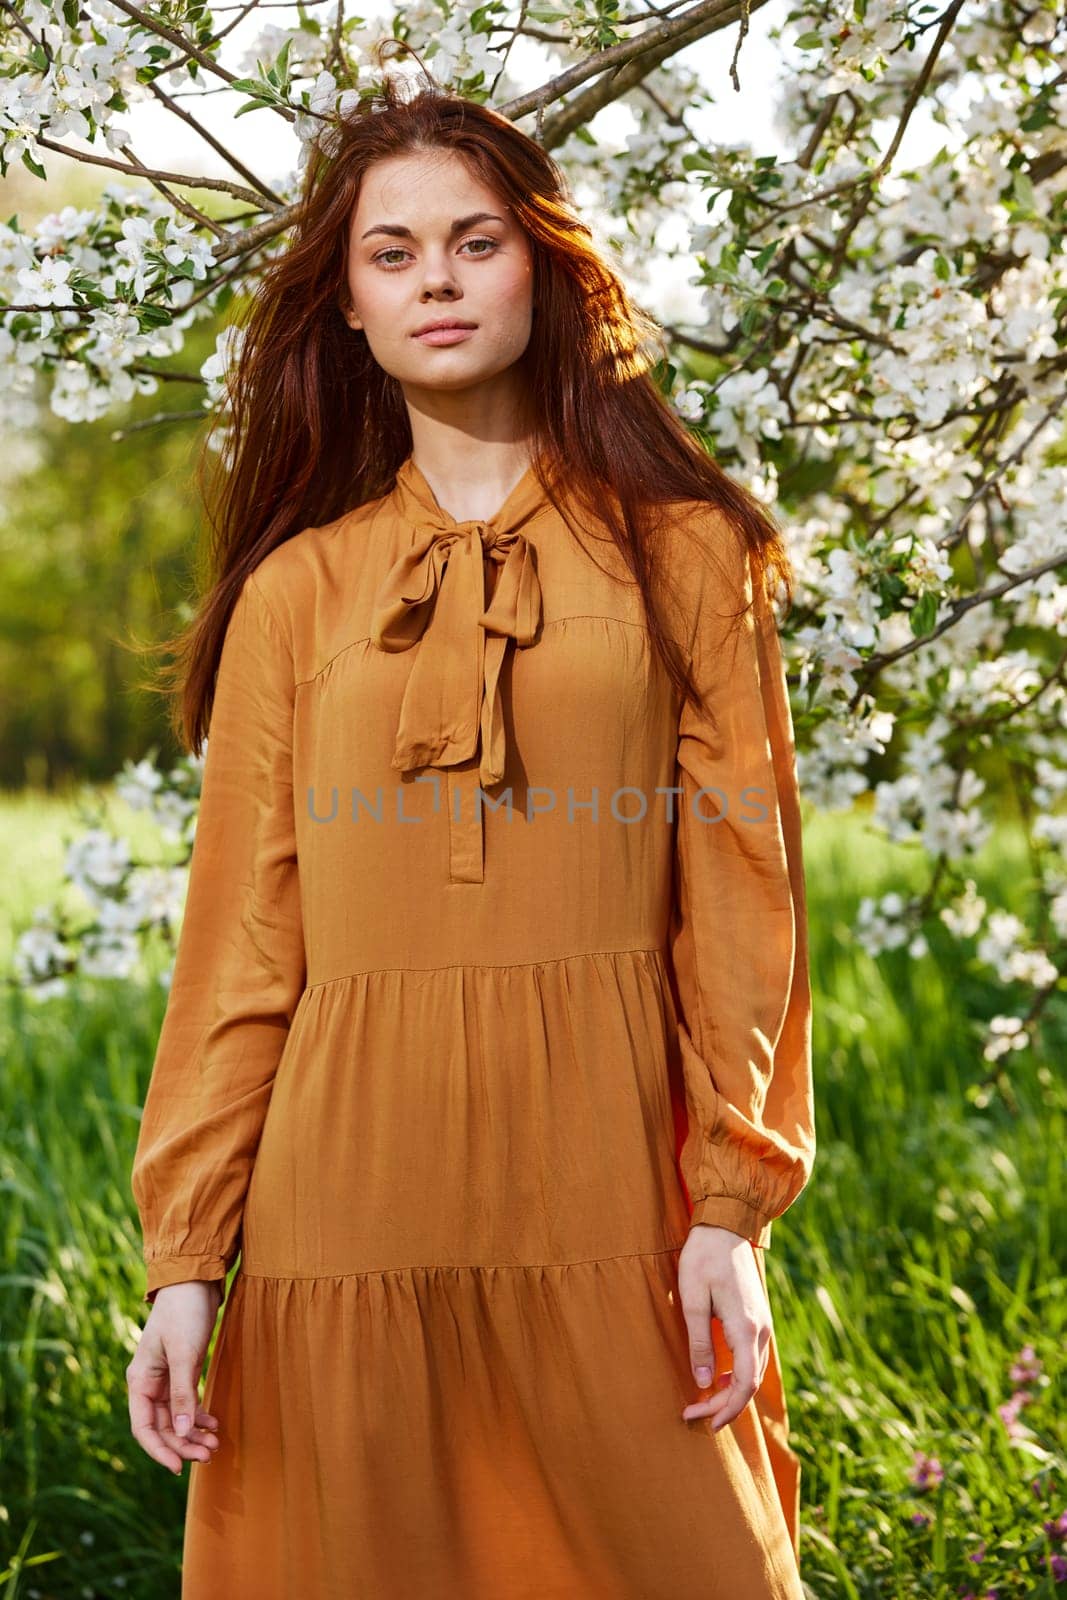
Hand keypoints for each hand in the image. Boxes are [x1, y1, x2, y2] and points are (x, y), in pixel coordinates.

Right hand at [126, 1280, 224, 1474]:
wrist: (196, 1280)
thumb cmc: (184, 1312)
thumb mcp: (184, 1352)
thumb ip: (183, 1392)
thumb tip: (183, 1431)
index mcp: (140, 1380)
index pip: (143, 1428)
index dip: (160, 1451)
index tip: (179, 1468)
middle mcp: (149, 1382)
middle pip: (162, 1426)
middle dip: (184, 1444)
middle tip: (210, 1455)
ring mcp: (165, 1377)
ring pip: (176, 1416)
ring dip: (193, 1432)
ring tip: (216, 1444)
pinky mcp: (182, 1369)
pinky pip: (186, 1402)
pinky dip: (199, 1414)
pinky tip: (214, 1423)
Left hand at [677, 1224, 770, 1429]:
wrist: (726, 1224)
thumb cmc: (704, 1258)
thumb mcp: (692, 1299)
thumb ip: (699, 1342)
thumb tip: (703, 1382)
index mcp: (746, 1328)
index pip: (744, 1384)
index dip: (727, 1409)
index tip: (706, 1423)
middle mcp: (761, 1330)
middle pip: (749, 1382)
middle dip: (724, 1405)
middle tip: (693, 1413)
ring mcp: (763, 1323)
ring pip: (752, 1370)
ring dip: (730, 1390)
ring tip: (702, 1400)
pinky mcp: (757, 1316)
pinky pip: (751, 1355)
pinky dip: (736, 1373)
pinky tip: (715, 1374)